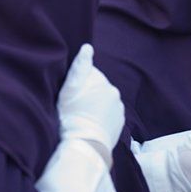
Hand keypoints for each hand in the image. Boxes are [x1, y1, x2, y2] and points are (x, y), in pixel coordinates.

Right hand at [56, 44, 123, 165]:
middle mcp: (115, 93)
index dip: (78, 83)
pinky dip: (102, 117)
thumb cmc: (72, 115)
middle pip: (98, 88)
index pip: (89, 75)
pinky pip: (109, 115)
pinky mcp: (120, 123)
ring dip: (95, 105)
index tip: (71, 94)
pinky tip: (91, 123)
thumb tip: (87, 47)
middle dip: (88, 93)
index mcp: (104, 82)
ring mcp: (119, 109)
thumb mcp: (70, 89)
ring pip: (104, 102)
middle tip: (75, 106)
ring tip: (83, 117)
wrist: (85, 144)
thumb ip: (80, 66)